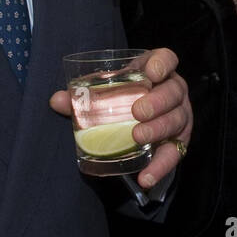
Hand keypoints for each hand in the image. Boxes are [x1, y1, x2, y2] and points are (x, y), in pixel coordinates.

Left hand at [47, 48, 191, 188]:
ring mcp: (179, 115)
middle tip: (137, 112)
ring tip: (138, 137)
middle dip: (157, 102)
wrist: (140, 121)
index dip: (162, 64)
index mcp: (156, 71)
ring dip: (158, 129)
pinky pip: (174, 154)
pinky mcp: (179, 141)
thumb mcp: (107, 92)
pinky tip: (145, 177)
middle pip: (173, 92)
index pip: (167, 59)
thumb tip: (57, 100)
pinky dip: (160, 167)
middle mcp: (173, 90)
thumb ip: (83, 95)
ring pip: (177, 120)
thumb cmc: (122, 98)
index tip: (151, 72)